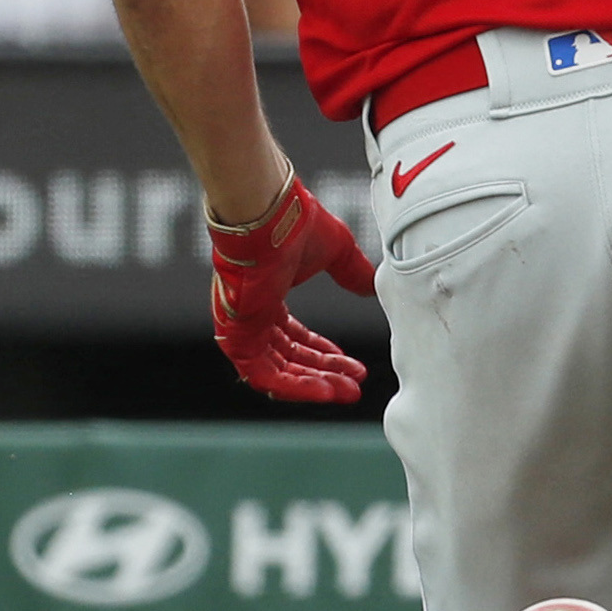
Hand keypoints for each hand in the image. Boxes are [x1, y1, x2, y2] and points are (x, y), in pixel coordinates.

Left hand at [208, 170, 377, 403]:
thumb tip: (372, 286)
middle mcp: (252, 316)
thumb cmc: (296, 225)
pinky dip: (294, 385)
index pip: (294, 337)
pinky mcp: (238, 335)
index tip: (351, 366)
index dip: (324, 354)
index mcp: (268, 297)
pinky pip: (263, 373)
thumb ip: (352, 272)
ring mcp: (242, 327)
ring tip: (345, 393)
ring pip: (276, 370)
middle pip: (289, 358)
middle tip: (354, 387)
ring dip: (312, 384)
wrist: (268, 217)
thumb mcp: (337, 252)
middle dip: (324, 374)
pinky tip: (324, 391)